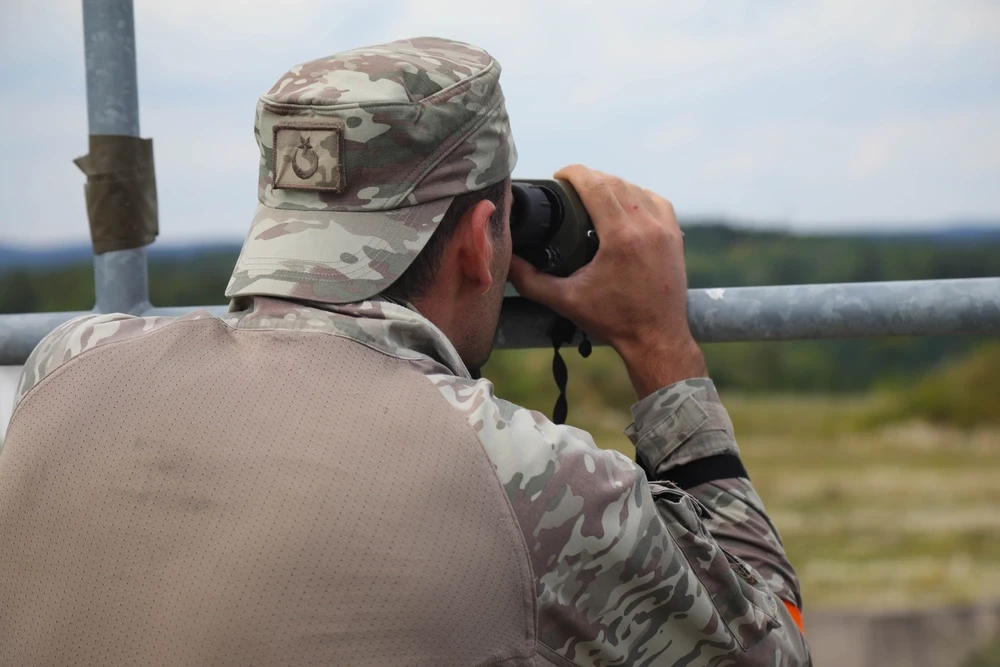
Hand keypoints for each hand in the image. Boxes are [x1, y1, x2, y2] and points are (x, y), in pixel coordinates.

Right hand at [507, 165, 706, 397]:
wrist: (656, 338)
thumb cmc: (614, 321)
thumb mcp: (565, 300)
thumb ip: (530, 280)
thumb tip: (507, 259)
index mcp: (620, 237)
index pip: (595, 184)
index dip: (574, 172)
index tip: (559, 175)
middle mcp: (646, 226)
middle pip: (614, 182)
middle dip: (590, 178)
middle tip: (570, 188)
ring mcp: (665, 230)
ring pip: (636, 189)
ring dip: (613, 185)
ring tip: (593, 195)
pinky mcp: (675, 236)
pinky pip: (656, 201)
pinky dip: (638, 196)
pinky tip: (624, 204)